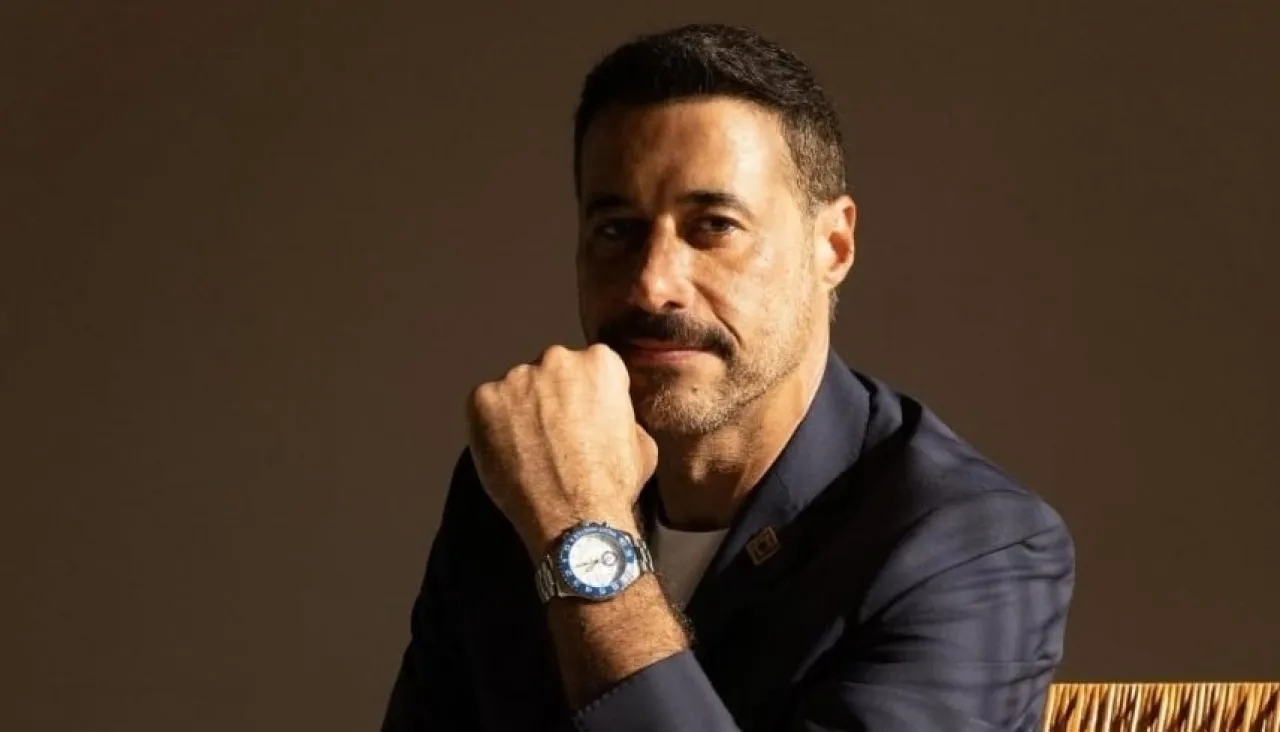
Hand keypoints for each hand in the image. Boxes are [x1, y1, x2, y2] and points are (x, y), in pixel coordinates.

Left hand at [465, 344, 658, 557]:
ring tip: (529, 450)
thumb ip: (621, 416)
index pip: (588, 366)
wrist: (575, 517)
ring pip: (516, 389)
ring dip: (521, 411)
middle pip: (550, 372)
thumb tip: (608, 417)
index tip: (581, 417)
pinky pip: (486, 407)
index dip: (584, 396)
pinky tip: (508, 454)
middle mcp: (556, 359)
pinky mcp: (483, 399)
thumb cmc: (613, 484)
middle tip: (554, 435)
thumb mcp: (641, 443)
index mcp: (600, 363)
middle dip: (550, 397)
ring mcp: (517, 378)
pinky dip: (492, 427)